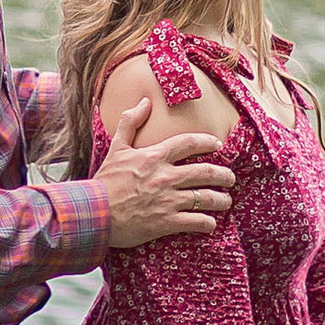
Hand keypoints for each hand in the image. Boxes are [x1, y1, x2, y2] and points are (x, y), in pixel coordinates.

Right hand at [102, 94, 237, 249]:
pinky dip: (208, 223)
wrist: (93, 212)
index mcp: (155, 156)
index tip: (218, 146)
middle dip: (224, 175)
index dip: (208, 143)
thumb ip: (131, 122)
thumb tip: (145, 101)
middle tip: (230, 178)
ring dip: (221, 199)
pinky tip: (210, 223)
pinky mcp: (167, 222)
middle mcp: (166, 176)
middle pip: (206, 172)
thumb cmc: (104, 181)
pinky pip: (197, 221)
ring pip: (207, 198)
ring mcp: (168, 200)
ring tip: (225, 201)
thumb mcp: (116, 148)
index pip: (189, 143)